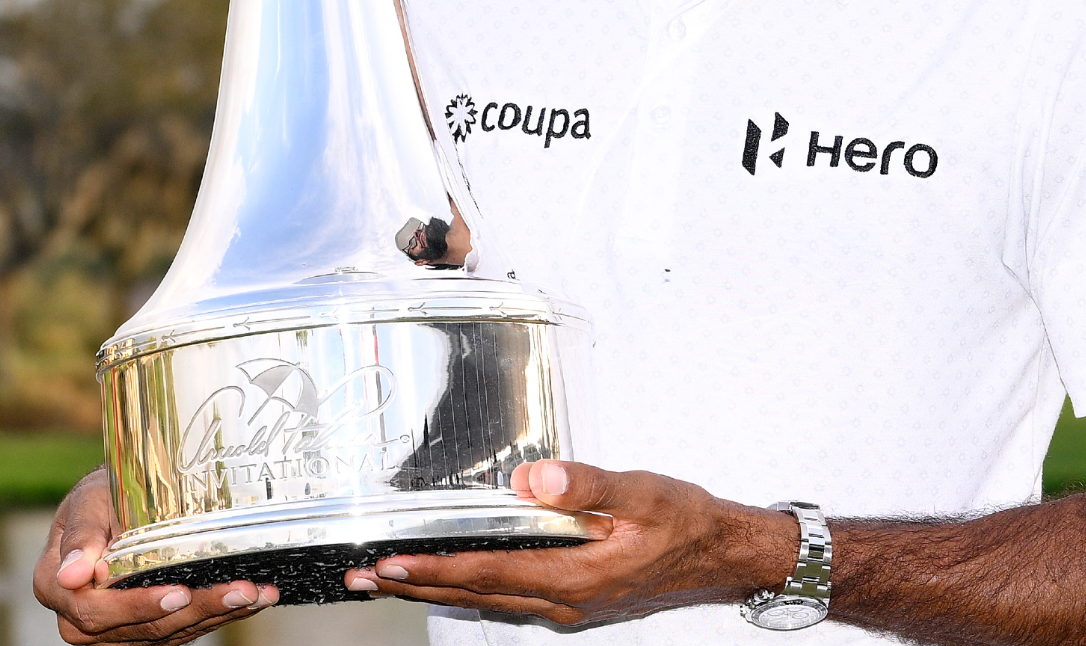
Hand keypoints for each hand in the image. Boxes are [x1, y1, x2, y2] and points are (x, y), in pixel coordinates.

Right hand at [31, 467, 281, 643]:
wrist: (112, 504)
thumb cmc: (98, 498)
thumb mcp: (86, 502)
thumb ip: (81, 536)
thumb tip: (72, 575)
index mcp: (55, 587)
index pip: (96, 610)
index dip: (138, 605)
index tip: (178, 593)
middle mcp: (81, 619)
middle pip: (141, 627)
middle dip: (195, 609)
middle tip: (240, 590)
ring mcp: (115, 629)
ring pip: (168, 632)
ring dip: (217, 612)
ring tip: (255, 592)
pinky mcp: (145, 629)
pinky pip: (182, 628)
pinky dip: (219, 613)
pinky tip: (251, 598)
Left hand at [341, 460, 792, 624]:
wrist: (723, 555)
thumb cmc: (685, 521)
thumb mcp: (640, 492)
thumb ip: (585, 485)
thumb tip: (534, 480)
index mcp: (573, 577)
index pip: (485, 573)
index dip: (432, 569)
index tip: (387, 564)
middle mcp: (563, 600)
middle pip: (473, 595)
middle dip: (415, 586)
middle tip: (362, 579)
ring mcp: (568, 605)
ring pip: (487, 601)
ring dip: (436, 589)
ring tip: (390, 581)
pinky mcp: (575, 599)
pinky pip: (508, 599)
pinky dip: (471, 589)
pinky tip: (455, 581)